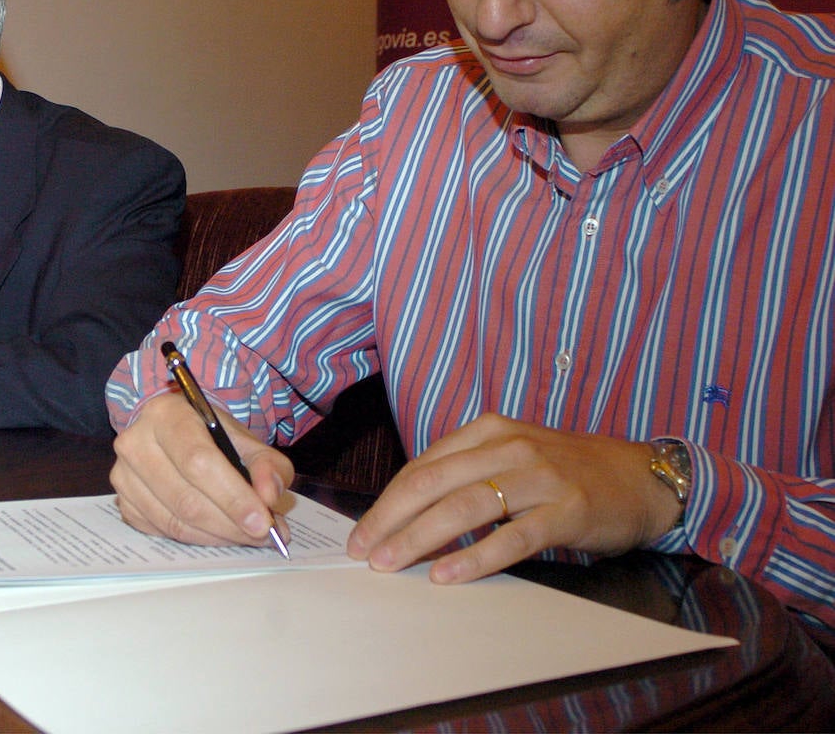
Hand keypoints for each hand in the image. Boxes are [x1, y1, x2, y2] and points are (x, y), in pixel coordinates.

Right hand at [110, 388, 294, 547]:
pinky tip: (218, 533)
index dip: (232, 497)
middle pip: (186, 498)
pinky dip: (196, 539)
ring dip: (216, 536)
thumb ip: (267, 464)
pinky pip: (162, 531)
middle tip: (263, 535)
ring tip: (246, 535)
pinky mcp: (123, 501)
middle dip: (230, 524)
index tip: (263, 522)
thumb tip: (269, 498)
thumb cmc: (210, 435)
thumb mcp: (244, 439)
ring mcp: (123, 474)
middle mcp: (136, 441)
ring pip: (174, 521)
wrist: (174, 431)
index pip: (198, 462)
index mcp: (167, 414)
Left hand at [346, 413, 681, 583]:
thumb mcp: (512, 459)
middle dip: (390, 519)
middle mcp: (508, 446)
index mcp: (488, 430)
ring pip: (463, 507)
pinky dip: (474, 556)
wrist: (641, 477)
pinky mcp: (567, 509)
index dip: (387, 501)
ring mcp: (538, 476)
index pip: (422, 466)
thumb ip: (467, 477)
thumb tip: (410, 517)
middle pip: (432, 483)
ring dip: (419, 537)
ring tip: (390, 563)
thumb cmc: (568, 472)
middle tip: (363, 551)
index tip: (362, 532)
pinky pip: (511, 536)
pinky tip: (447, 573)